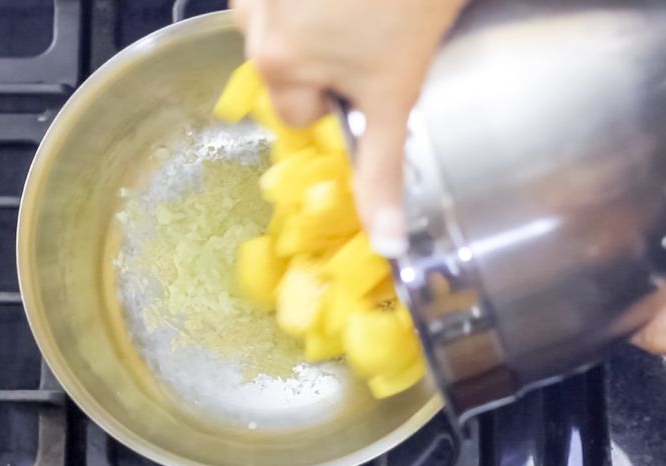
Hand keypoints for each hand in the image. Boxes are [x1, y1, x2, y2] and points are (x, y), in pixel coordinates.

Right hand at [231, 0, 468, 256]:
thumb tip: (385, 242)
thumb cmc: (412, 1)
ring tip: (360, 3)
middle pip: (284, 68)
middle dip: (323, 61)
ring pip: (279, 23)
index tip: (368, 77)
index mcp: (279, 61)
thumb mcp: (399, 89)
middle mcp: (254, 18)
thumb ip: (384, 167)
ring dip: (311, 20)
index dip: (338, 103)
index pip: (296, 115)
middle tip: (371, 33)